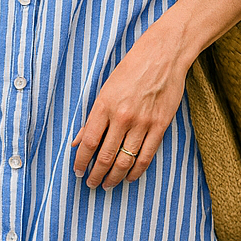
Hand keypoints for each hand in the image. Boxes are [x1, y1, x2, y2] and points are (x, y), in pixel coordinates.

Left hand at [72, 24, 187, 189]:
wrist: (163, 55)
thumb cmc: (131, 70)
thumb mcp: (105, 90)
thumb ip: (91, 118)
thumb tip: (77, 142)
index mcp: (104, 106)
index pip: (88, 143)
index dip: (81, 162)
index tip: (77, 172)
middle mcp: (122, 117)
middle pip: (105, 156)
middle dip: (95, 174)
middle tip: (91, 184)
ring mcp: (143, 123)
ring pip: (125, 160)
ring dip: (114, 177)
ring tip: (107, 185)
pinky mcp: (160, 125)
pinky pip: (146, 156)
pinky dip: (136, 171)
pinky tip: (129, 177)